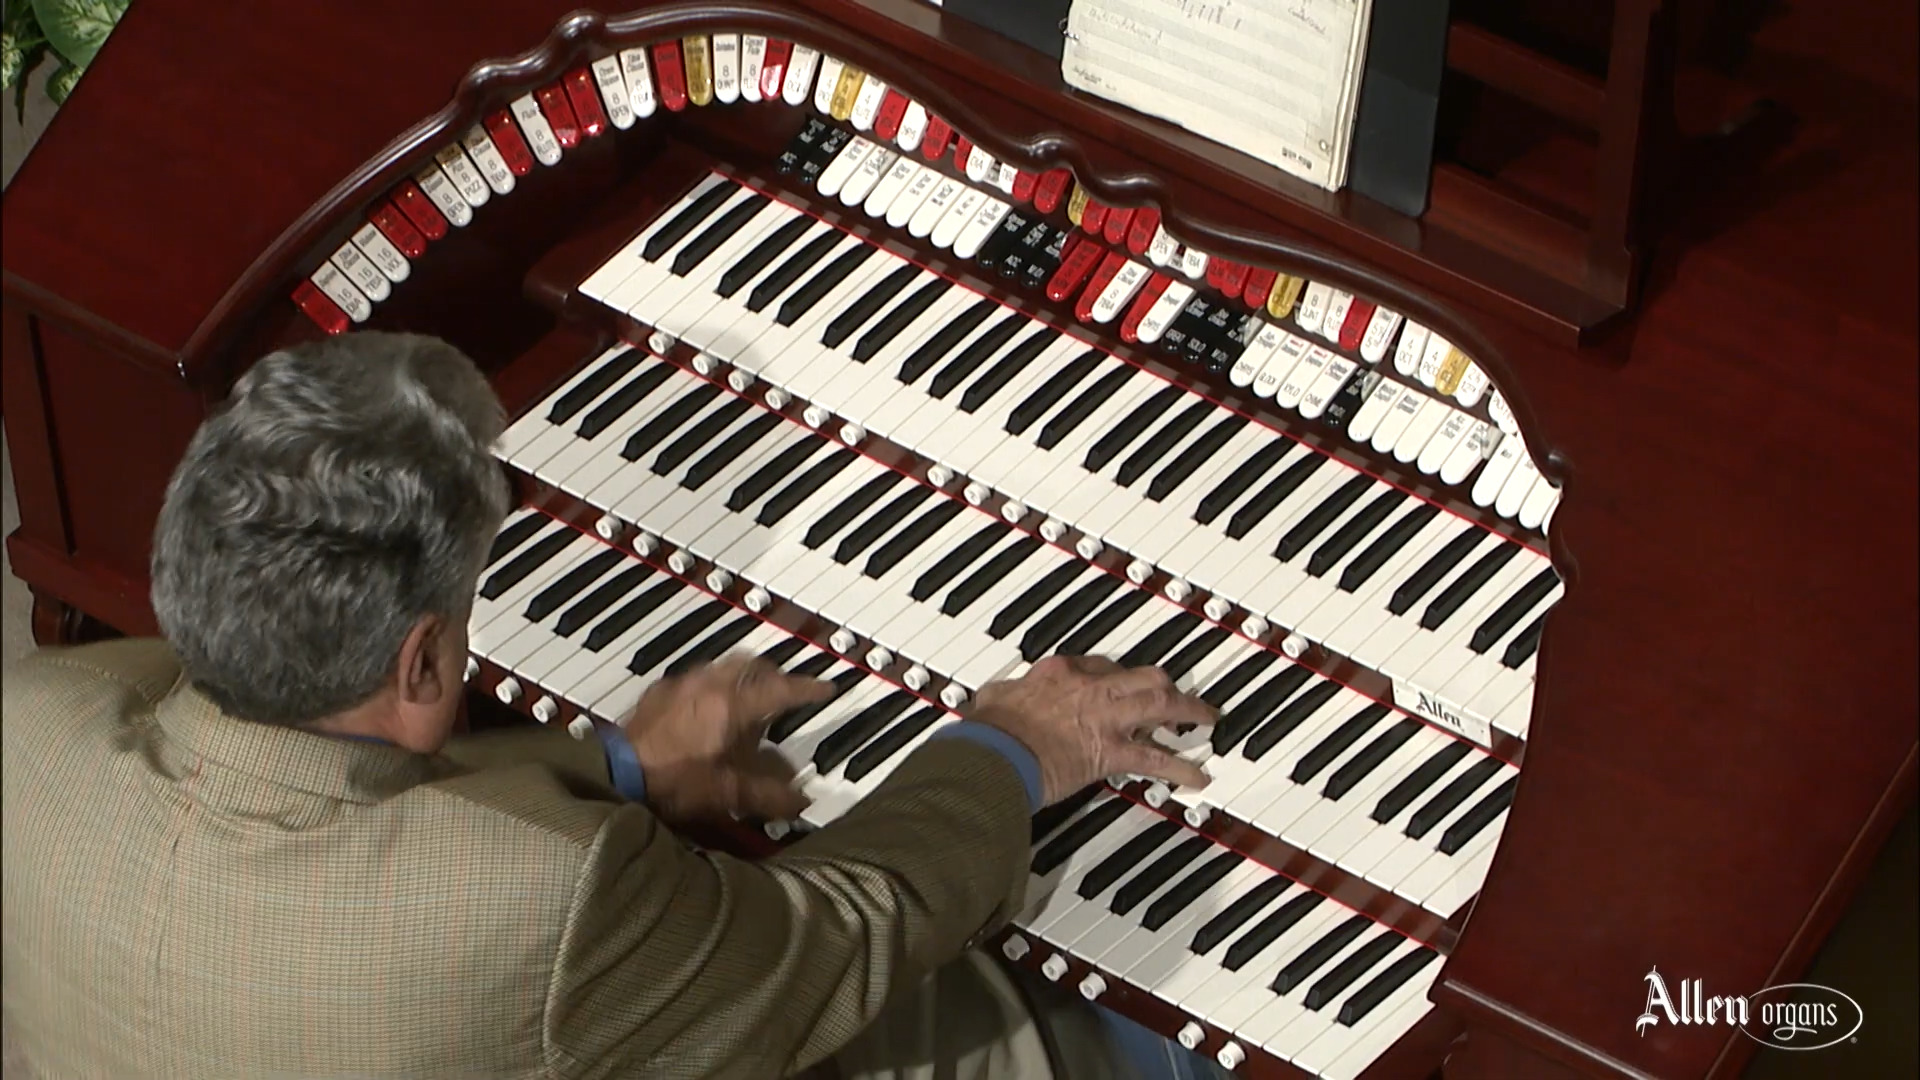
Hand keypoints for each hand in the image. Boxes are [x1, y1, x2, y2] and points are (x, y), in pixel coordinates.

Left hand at [622, 653, 833, 822]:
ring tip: (747, 699)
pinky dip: (711, 687)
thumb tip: (799, 801)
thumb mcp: (728, 794)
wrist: (616, 777)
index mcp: (732, 706)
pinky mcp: (659, 693)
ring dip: (741, 677)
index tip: (825, 687)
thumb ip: (770, 796)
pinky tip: (706, 710)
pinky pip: (694, 678)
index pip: (783, 689)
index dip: (808, 689)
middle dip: (773, 673)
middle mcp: (708, 686)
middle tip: (784, 689)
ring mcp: (681, 685)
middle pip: (752, 663)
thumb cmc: (670, 784)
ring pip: (722, 666)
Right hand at [967, 655, 1214, 804]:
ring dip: (1190, 711)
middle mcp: (1090, 688)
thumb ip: (1000, 695)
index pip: (1100, 665)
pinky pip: (1156, 758)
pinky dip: (1181, 767)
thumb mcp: (992, 698)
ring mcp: (1105, 718)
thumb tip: (991, 698)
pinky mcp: (1111, 752)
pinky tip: (1197, 776)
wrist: (997, 753)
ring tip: (1208, 719)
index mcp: (1060, 672)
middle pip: (1142, 675)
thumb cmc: (990, 731)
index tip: (1121, 682)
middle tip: (1177, 694)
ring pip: (1162, 704)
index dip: (1116, 675)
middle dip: (1164, 685)